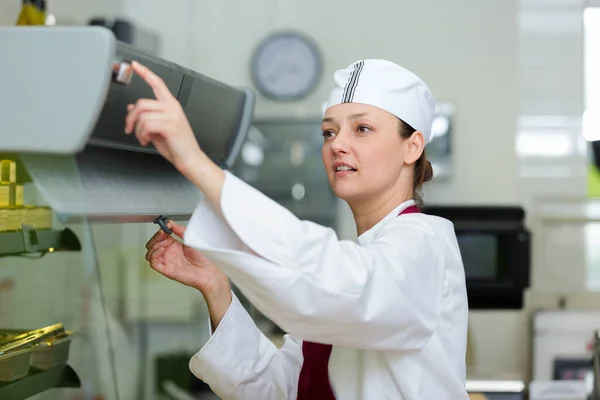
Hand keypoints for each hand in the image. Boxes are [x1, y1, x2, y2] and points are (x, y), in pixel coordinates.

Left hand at [125, 61, 203, 175]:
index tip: (135, 64)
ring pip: (142, 115)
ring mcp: (172, 115)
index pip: (157, 83)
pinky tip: (147, 140)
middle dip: (130, 118)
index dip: (145, 72)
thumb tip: (131, 108)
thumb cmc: (177, 146)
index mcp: (171, 105)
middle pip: (141, 103)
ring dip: (137, 130)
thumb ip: (146, 116)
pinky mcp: (170, 125)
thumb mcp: (158, 128)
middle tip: (129, 129)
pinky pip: (146, 125)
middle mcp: (172, 107)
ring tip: (143, 137)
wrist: (189, 159)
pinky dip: (142, 134)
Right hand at [145, 221, 230, 297]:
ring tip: (162, 243)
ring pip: (150, 254)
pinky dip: (153, 256)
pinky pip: (153, 263)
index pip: (160, 237)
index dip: (159, 232)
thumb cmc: (202, 259)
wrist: (207, 272)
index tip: (163, 227)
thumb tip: (170, 223)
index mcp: (174, 245)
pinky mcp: (166, 270)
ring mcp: (166, 261)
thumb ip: (180, 231)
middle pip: (152, 245)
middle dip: (154, 238)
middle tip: (161, 235)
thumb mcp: (190, 240)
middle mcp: (168, 253)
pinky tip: (160, 250)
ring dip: (153, 247)